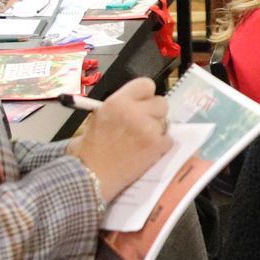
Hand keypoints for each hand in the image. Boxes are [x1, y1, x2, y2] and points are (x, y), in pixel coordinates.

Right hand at [72, 78, 169, 201]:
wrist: (92, 175)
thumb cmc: (91, 147)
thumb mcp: (99, 116)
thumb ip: (121, 106)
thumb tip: (139, 104)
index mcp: (118, 101)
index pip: (146, 84)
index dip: (146, 95)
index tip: (143, 103)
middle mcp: (135, 111)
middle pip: (161, 102)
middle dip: (154, 113)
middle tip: (144, 123)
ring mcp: (148, 128)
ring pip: (166, 122)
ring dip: (157, 130)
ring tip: (141, 140)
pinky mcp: (156, 145)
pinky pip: (168, 139)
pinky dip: (160, 146)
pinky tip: (146, 151)